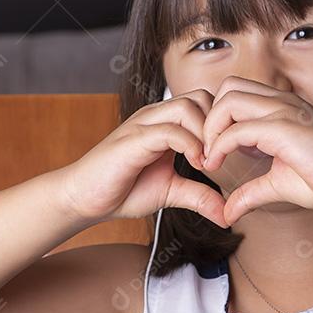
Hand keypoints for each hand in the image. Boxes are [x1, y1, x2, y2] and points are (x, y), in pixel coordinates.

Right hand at [62, 89, 227, 227]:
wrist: (84, 198)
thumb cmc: (123, 190)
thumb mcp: (172, 192)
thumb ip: (200, 196)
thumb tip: (228, 214)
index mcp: (166, 122)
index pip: (206, 102)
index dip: (223, 125)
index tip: (229, 154)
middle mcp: (156, 116)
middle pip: (202, 97)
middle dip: (219, 125)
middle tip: (222, 156)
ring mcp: (143, 124)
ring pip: (188, 107)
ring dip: (206, 134)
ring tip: (209, 163)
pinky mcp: (133, 139)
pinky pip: (169, 131)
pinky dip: (190, 146)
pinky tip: (196, 166)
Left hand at [200, 77, 312, 225]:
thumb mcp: (278, 185)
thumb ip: (251, 192)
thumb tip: (228, 212)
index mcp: (281, 108)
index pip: (236, 94)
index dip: (218, 120)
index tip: (213, 152)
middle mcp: (280, 102)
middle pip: (227, 88)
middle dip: (209, 118)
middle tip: (207, 149)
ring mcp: (283, 111)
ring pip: (228, 100)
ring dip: (212, 128)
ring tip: (211, 155)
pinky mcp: (284, 127)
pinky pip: (238, 129)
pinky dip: (220, 145)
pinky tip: (217, 165)